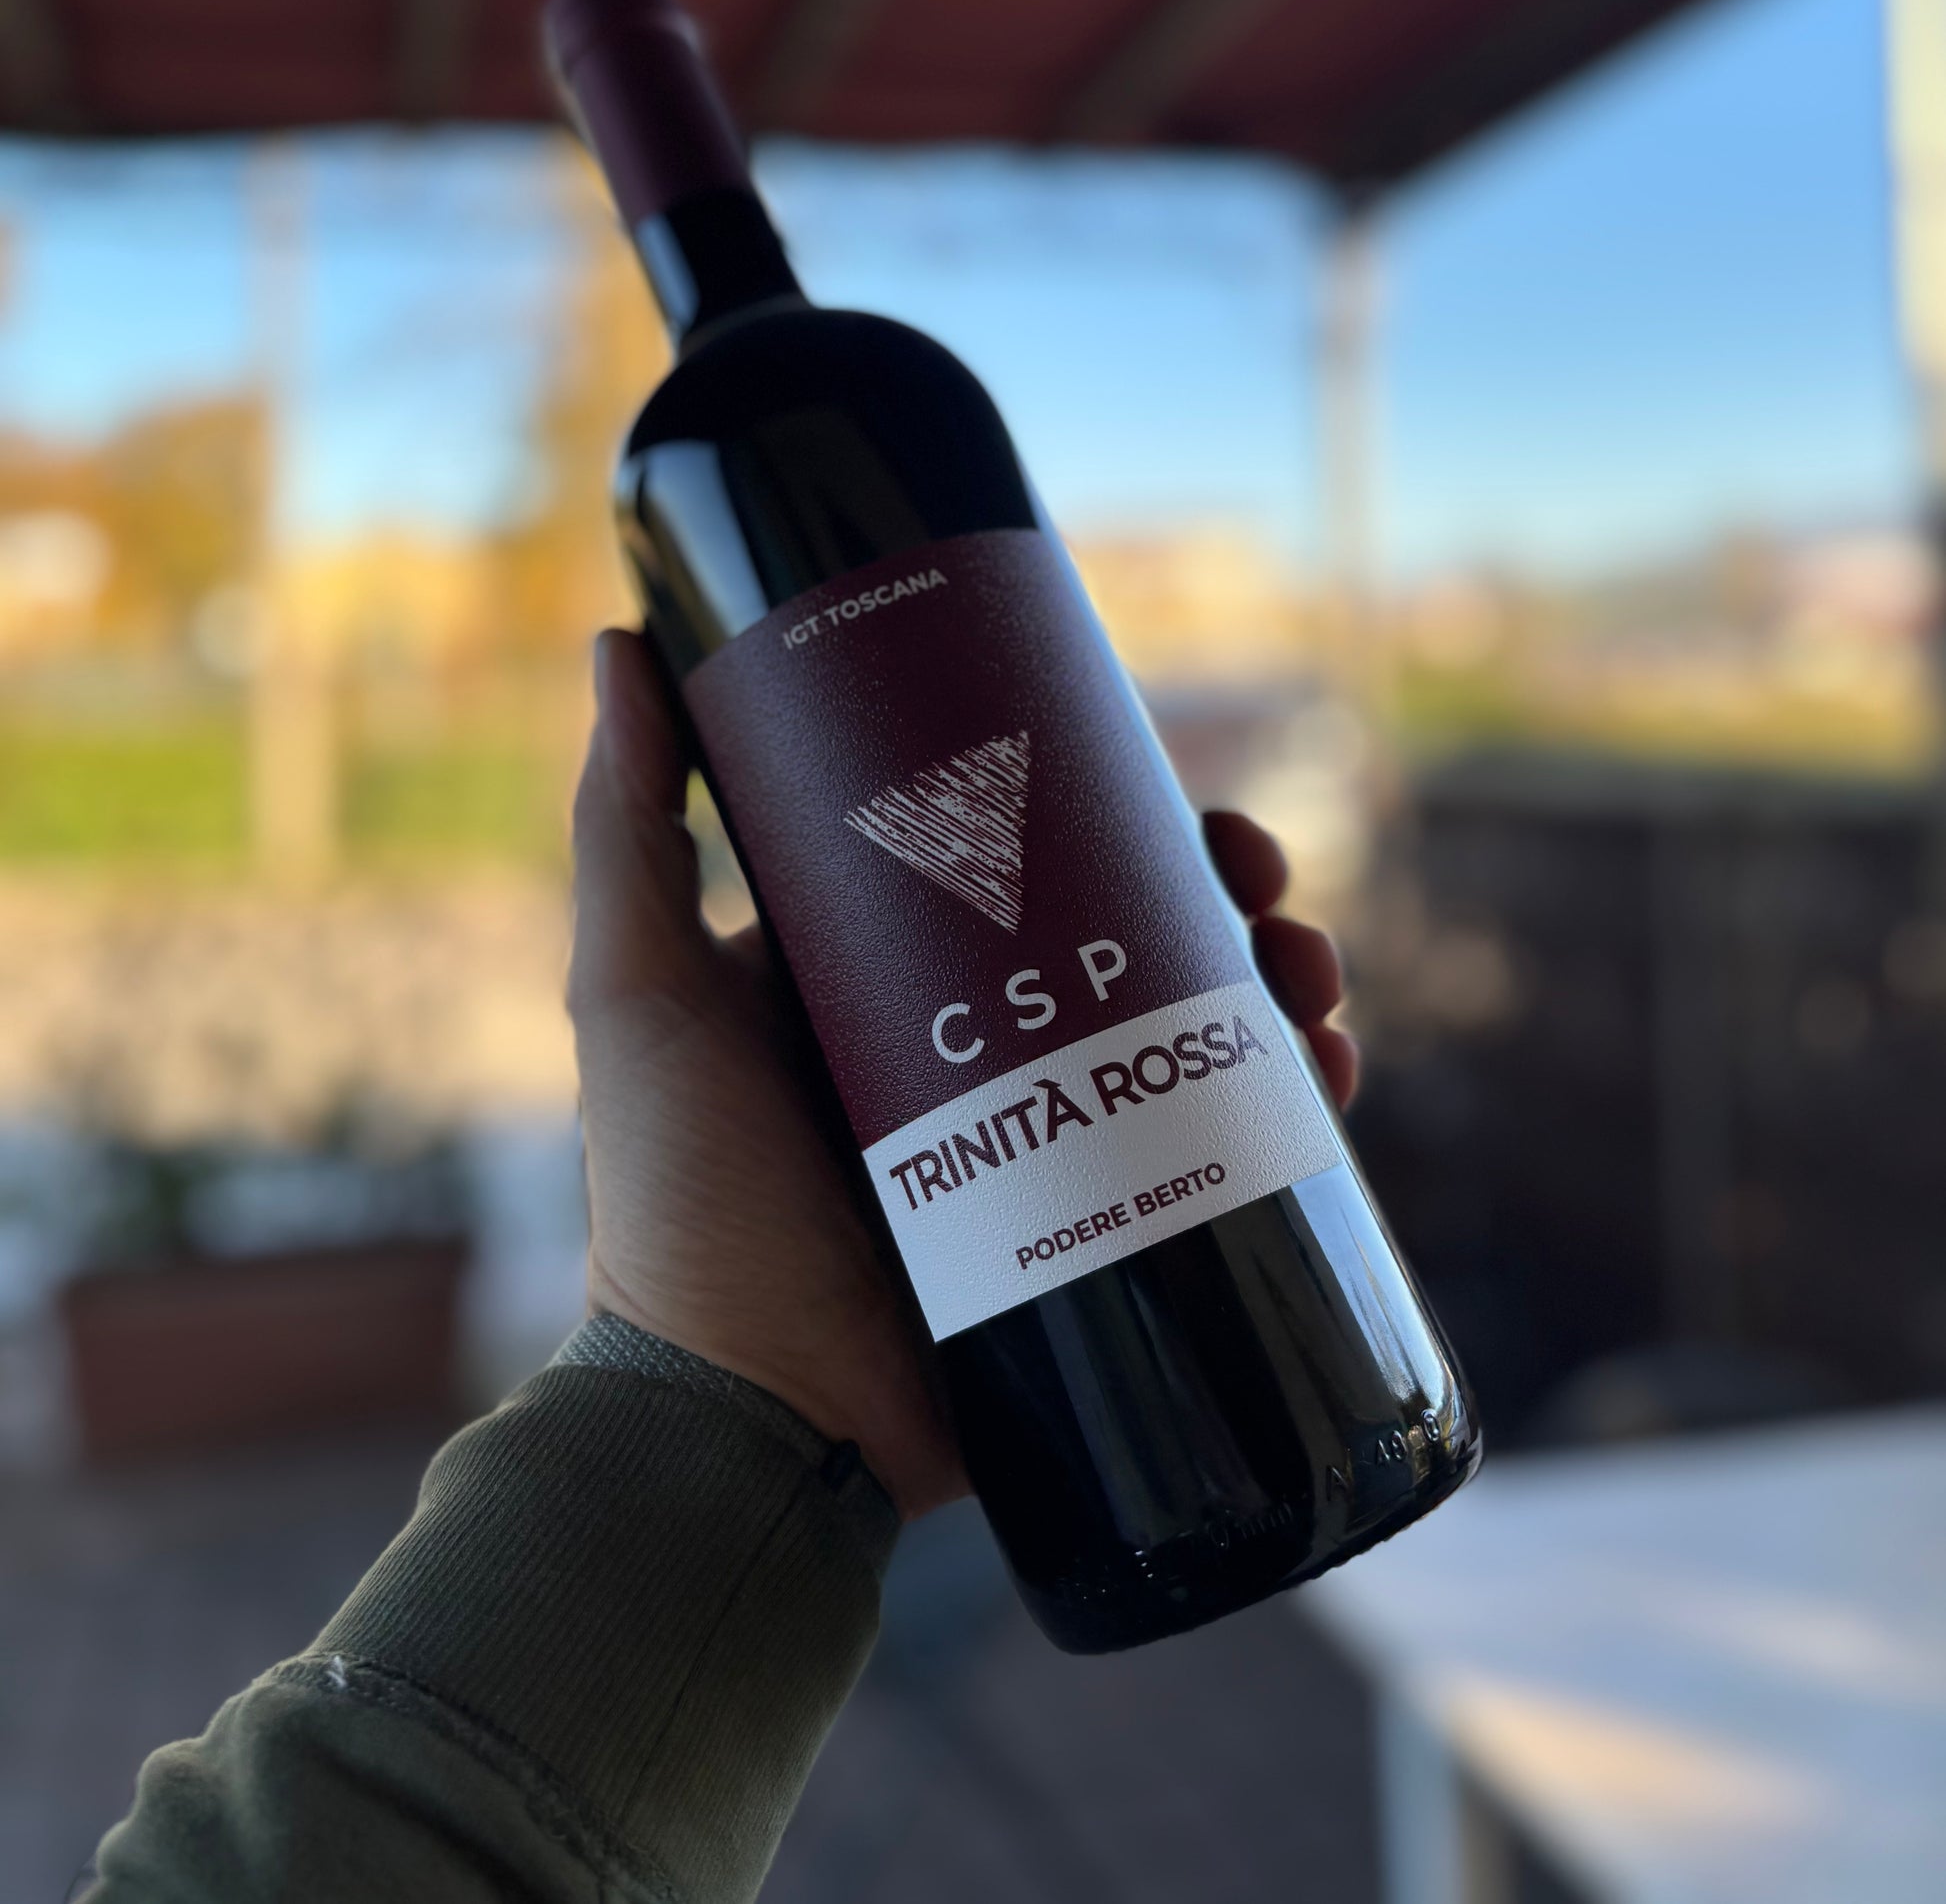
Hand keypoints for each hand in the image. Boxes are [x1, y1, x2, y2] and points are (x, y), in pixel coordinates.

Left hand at [570, 628, 1357, 1518]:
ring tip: (1310, 982)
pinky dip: (1287, 1111)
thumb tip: (624, 638)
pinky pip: (1215, 1158)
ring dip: (1279, 985)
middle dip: (1227, 894)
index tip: (1180, 784)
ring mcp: (1042, 1141)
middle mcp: (974, 1043)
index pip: (1026, 852)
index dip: (1117, 808)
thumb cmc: (678, 1201)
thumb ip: (626, 825)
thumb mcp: (638, 993)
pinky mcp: (1091, 1233)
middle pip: (1133, 932)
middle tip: (1269, 886)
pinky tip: (1326, 1082)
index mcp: (886, 973)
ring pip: (1194, 1033)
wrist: (743, 1422)